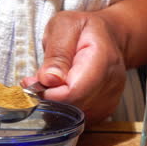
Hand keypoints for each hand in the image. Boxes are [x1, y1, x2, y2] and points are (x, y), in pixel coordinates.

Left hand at [21, 11, 126, 125]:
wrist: (109, 36)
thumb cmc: (84, 29)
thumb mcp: (64, 26)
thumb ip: (56, 52)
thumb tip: (49, 79)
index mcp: (102, 60)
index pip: (73, 92)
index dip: (49, 92)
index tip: (35, 81)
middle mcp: (112, 84)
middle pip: (73, 107)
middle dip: (49, 97)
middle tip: (37, 82)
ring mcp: (110, 100)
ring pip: (74, 117)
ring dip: (55, 104)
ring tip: (51, 84)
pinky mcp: (104, 111)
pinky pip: (78, 119)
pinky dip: (65, 109)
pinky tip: (62, 92)